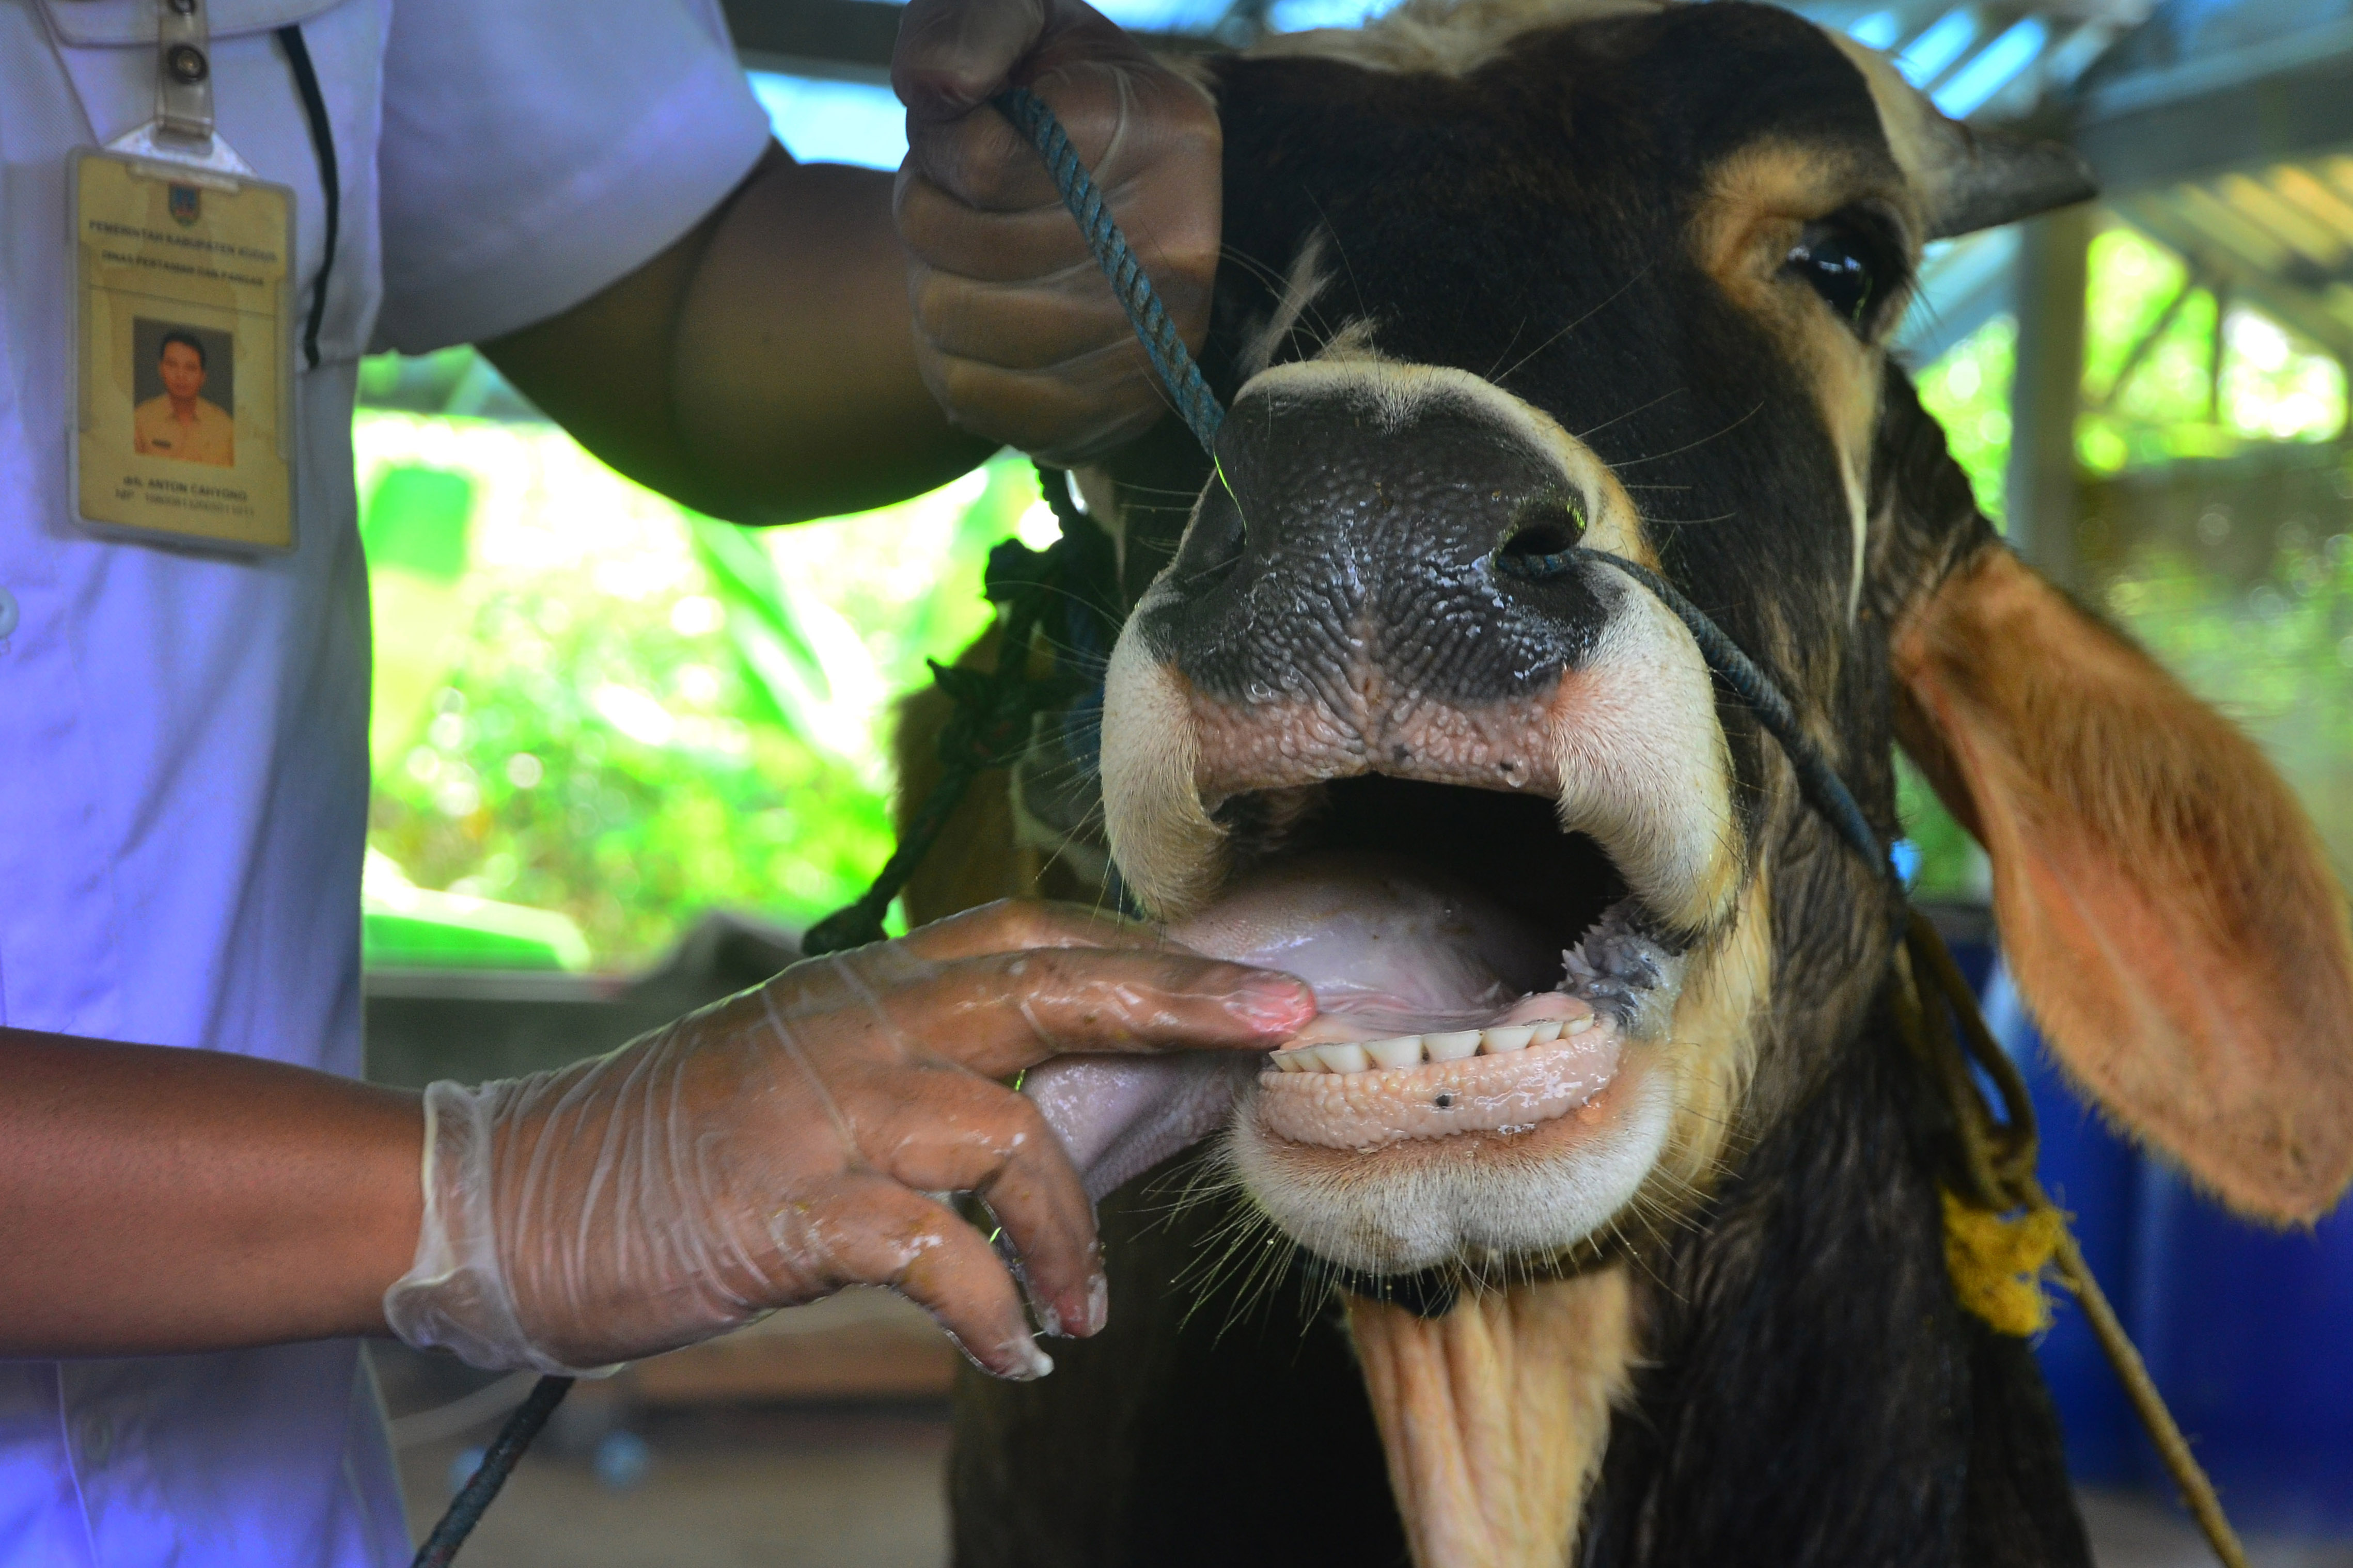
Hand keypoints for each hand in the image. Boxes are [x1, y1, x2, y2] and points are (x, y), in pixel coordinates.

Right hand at [382, 902, 1311, 1377]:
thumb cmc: (674, 1146)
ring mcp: (820, 1110)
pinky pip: (930, 1252)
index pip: (1028, 933)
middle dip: (1179, 996)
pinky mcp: (782, 1206)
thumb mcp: (809, 1079)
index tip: (1239, 972)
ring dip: (1075, 1231)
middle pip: (1047, 982)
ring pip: (1004, 1130)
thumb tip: (1057, 1105)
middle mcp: (856, 1025)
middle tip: (1287, 1017)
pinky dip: (994, 1305)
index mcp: (865, 988)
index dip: (1142, 946)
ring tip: (1090, 1310)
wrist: (508, 1198)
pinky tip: (1020, 1350)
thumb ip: (922, 1072)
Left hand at [893, 0, 1221, 463]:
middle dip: (929, 216)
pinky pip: (974, 399)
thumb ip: (973, 22)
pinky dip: (949, 358)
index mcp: (1167, 134)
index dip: (942, 149)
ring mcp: (1153, 347)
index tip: (963, 132)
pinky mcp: (1113, 416)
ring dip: (932, 284)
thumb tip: (942, 87)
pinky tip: (982, 320)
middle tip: (956, 199)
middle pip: (968, 253)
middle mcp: (1180, 250)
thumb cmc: (1040, 100)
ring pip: (959, 324)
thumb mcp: (1014, 20)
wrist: (1085, 206)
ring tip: (966, 256)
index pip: (987, 167)